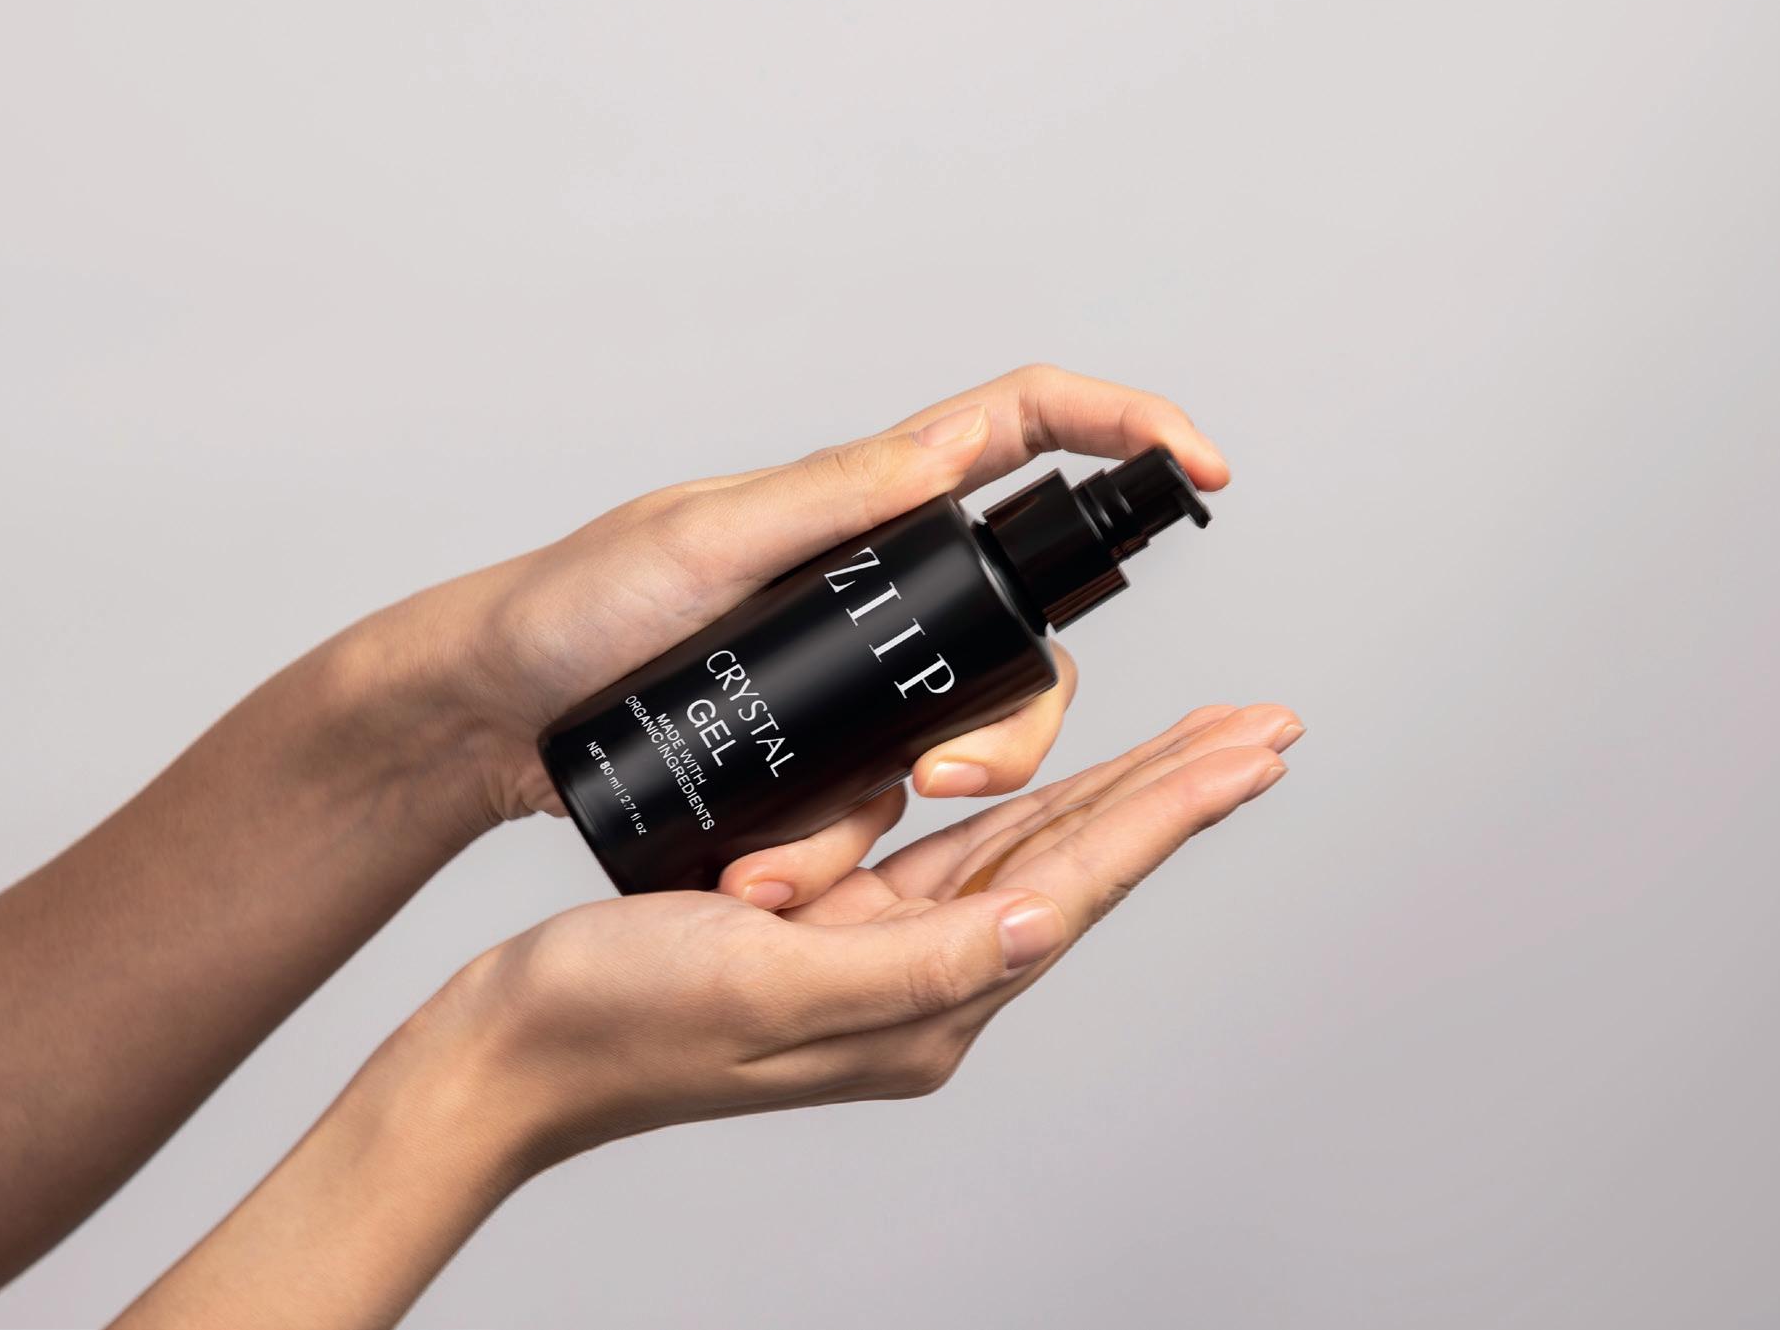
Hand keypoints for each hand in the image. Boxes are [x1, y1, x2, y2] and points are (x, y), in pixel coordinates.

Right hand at [105, 703, 1298, 1329]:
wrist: (515, 1047)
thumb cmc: (621, 1015)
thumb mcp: (771, 985)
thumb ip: (916, 966)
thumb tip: (1045, 927)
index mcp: (925, 1003)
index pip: (1077, 884)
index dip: (1170, 811)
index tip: (1253, 747)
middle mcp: (925, 985)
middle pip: (1079, 865)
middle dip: (1175, 794)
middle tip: (1263, 731)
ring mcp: (886, 959)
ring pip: (1030, 852)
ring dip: (1119, 796)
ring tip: (1197, 747)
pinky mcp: (841, 931)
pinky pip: (956, 857)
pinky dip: (1019, 805)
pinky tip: (1048, 780)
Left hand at [357, 365, 1230, 864]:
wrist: (492, 722)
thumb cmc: (574, 608)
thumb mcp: (701, 542)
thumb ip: (827, 501)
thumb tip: (943, 455)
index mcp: (864, 496)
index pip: (1021, 429)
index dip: (1122, 428)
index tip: (1202, 468)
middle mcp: (879, 578)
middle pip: (1024, 636)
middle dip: (1013, 722)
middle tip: (947, 777)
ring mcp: (859, 672)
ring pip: (964, 739)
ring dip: (904, 808)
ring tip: (793, 864)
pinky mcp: (824, 751)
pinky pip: (881, 805)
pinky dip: (840, 849)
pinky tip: (770, 877)